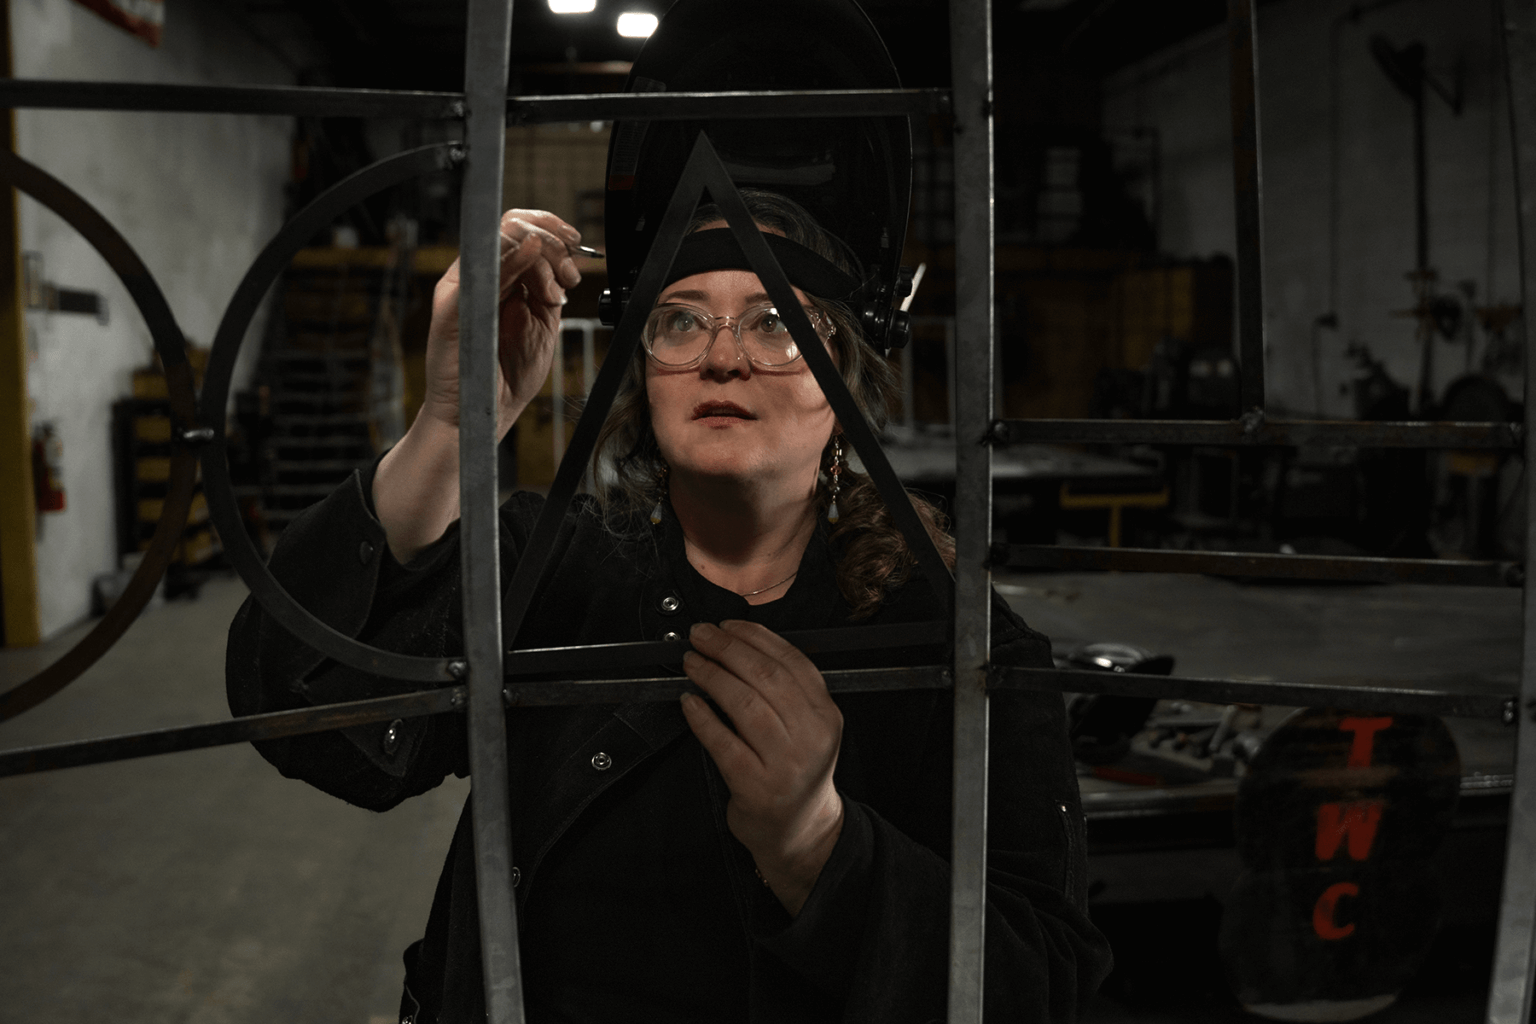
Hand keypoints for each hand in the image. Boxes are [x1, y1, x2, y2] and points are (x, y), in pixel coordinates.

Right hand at [373, 210, 580, 561]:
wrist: (482, 413)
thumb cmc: (506, 375)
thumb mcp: (541, 326)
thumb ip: (547, 291)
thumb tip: (559, 259)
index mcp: (500, 279)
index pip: (522, 231)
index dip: (553, 230)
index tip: (578, 247)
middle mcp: (479, 277)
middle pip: (512, 226)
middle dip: (552, 239)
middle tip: (571, 270)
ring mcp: (462, 287)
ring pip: (499, 237)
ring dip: (540, 249)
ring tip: (557, 283)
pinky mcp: (451, 304)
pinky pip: (481, 267)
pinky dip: (511, 254)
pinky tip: (533, 253)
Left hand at [681, 620, 844, 915]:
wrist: (800, 830)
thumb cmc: (795, 772)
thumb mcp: (808, 728)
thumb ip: (786, 690)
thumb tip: (738, 643)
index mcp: (825, 714)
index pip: (792, 661)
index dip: (755, 637)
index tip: (728, 624)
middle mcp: (811, 736)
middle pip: (765, 677)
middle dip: (727, 648)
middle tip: (700, 635)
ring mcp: (784, 763)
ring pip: (743, 703)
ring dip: (711, 676)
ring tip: (692, 662)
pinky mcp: (755, 786)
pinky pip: (722, 742)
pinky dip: (702, 718)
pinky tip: (689, 702)